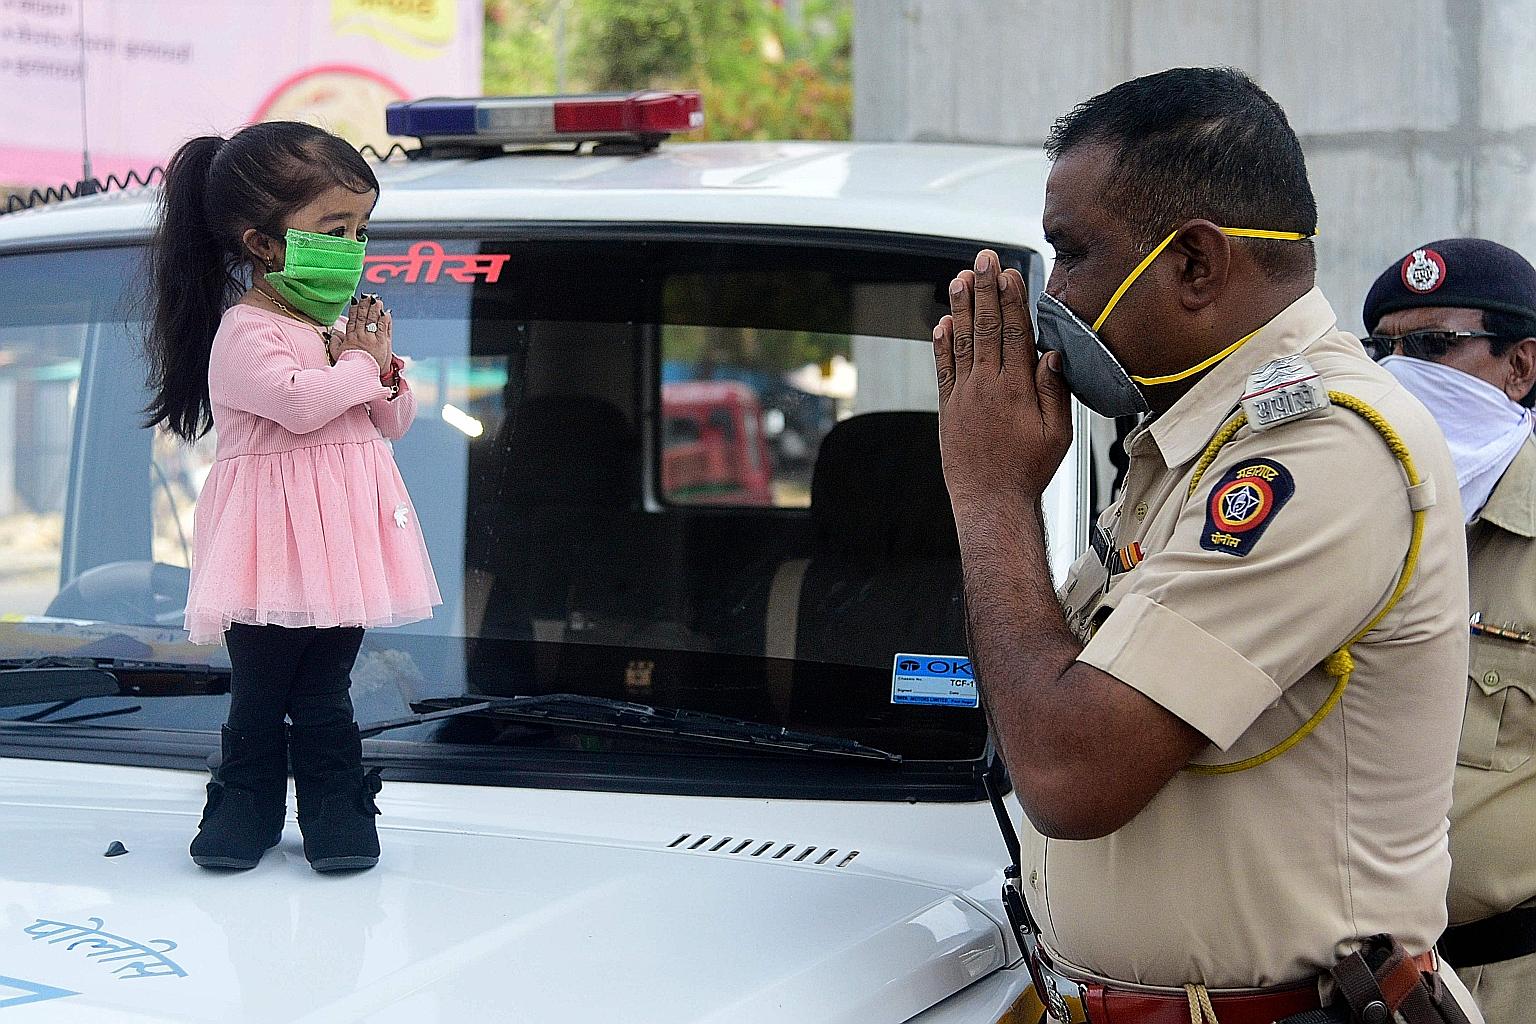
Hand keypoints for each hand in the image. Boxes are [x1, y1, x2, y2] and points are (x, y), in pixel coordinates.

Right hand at [336, 294, 391, 374]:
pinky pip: (384, 328)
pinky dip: (385, 320)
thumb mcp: (337, 354)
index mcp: (350, 337)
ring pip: (374, 320)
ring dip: (376, 309)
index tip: (356, 300)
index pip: (353, 319)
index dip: (355, 309)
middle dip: (366, 305)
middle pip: (364, 317)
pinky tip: (386, 313)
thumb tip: (332, 332)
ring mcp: (372, 339)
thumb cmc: (349, 365)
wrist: (362, 376)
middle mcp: (361, 336)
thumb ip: (334, 342)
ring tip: (377, 300)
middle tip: (368, 296)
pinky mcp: (383, 343)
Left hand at [933, 250, 1071, 506]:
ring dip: (961, 307)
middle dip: (985, 290)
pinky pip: (943, 368)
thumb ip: (1055, 391)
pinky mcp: (948, 408)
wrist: (989, 502)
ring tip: (960, 278)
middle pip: (986, 328)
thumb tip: (1053, 354)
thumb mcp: (1057, 434)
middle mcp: (987, 387)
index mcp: (1017, 390)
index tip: (1010, 273)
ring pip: (961, 342)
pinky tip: (942, 322)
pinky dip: (942, 343)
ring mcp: (964, 395)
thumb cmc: (1027, 471)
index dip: (1012, 300)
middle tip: (983, 259)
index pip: (1015, 333)